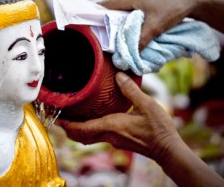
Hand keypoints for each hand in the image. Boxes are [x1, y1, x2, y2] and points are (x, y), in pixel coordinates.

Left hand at [57, 72, 182, 161]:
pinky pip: (97, 136)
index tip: (56, 119)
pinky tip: (92, 120)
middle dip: (68, 128)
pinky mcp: (118, 141)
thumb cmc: (158, 129)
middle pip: (80, 136)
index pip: (81, 129)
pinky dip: (88, 130)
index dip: (67, 125)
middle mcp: (108, 135)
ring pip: (88, 137)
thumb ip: (131, 90)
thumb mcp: (146, 105)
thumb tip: (119, 75)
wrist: (167, 149)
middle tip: (60, 118)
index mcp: (111, 126)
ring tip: (71, 119)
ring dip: (77, 130)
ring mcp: (113, 140)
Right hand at [99, 0, 196, 50]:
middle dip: (106, 26)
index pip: (102, 8)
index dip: (96, 20)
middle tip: (105, 42)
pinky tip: (127, 34)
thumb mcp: (155, 27)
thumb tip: (128, 57)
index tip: (94, 35)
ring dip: (116, 26)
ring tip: (115, 40)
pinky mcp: (140, 1)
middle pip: (108, 11)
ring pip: (117, 13)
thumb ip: (140, 41)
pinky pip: (126, 12)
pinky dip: (125, 23)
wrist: (191, 0)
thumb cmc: (172, 9)